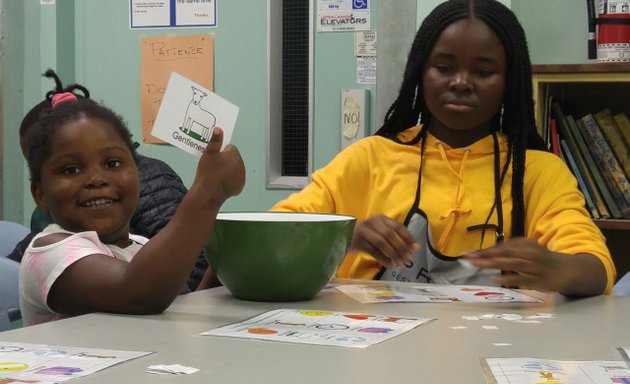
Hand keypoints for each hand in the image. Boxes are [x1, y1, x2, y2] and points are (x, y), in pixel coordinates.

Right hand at [193, 127, 244, 206]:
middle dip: (225, 161)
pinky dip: (230, 181)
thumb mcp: (208, 153)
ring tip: (216, 175)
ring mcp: (242, 176)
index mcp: (234, 154)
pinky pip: (235, 180)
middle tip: (214, 167)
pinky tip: (221, 183)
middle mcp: (241, 164)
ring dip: (228, 170)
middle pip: (233, 159)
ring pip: (235, 169)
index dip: (221, 152)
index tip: (214, 158)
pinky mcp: (240, 186)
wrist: (209, 192)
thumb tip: (219, 129)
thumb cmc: (207, 171)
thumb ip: (215, 141)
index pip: (229, 148)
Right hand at [349, 214, 418, 267]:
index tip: (415, 248)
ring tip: (400, 264)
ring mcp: (364, 231)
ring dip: (393, 254)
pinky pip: (373, 252)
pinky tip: (390, 265)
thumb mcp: (379, 232)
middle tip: (409, 259)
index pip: (397, 226)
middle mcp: (373, 222)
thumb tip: (414, 248)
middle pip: (390, 234)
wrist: (342, 236)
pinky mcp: (357, 242)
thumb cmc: (366, 236)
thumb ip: (395, 237)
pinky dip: (383, 259)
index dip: (408, 237)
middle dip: (401, 247)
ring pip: (382, 243)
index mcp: (380, 218)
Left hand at [462, 237, 605, 294]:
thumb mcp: (525, 250)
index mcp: (525, 244)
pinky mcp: (539, 280)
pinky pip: (521, 279)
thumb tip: (484, 255)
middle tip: (468, 259)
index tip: (466, 254)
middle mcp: (529, 253)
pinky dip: (508, 278)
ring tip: (477, 265)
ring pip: (511, 263)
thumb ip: (508, 252)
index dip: (483, 251)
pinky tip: (493, 279)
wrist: (567, 270)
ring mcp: (534, 266)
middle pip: (504, 253)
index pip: (500, 247)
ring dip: (493, 263)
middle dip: (485, 256)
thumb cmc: (540, 260)